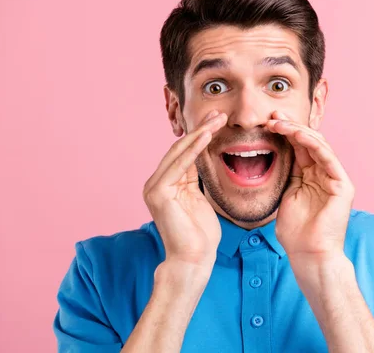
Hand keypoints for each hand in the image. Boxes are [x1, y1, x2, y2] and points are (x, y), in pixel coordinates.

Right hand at [143, 110, 227, 267]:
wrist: (194, 259)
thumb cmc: (200, 234)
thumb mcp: (199, 198)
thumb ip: (195, 178)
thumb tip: (202, 156)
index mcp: (165, 184)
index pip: (183, 153)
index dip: (200, 135)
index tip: (218, 121)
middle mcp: (156, 183)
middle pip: (179, 149)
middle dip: (201, 129)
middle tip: (219, 114)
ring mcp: (154, 187)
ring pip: (179, 153)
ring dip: (199, 134)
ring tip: (217, 119)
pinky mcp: (158, 192)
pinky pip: (179, 165)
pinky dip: (193, 149)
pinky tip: (207, 136)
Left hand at [266, 111, 354, 263]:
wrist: (308, 254)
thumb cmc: (295, 232)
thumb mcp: (285, 194)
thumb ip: (287, 174)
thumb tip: (275, 151)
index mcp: (311, 176)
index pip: (299, 147)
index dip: (285, 132)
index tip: (268, 122)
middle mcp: (325, 174)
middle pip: (309, 142)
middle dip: (291, 126)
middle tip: (273, 115)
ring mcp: (335, 178)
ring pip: (318, 145)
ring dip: (298, 131)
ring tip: (279, 123)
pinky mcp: (343, 185)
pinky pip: (328, 158)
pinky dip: (313, 144)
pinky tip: (297, 134)